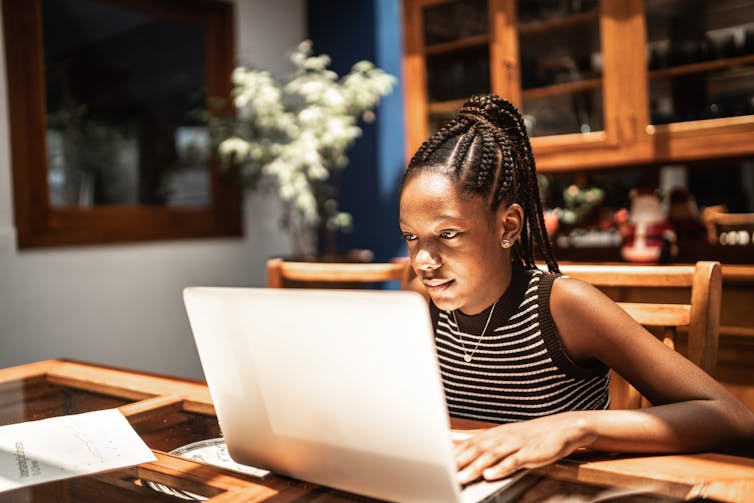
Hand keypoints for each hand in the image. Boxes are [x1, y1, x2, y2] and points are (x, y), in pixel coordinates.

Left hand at [454, 413, 593, 483]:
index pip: (470, 443)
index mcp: (495, 434)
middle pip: (477, 449)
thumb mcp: (505, 437)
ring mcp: (516, 444)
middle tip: (444, 472)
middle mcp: (502, 437)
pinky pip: (514, 461)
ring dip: (475, 467)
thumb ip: (484, 443)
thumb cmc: (530, 436)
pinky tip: (491, 475)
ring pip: (492, 456)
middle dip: (460, 462)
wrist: (561, 428)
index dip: (454, 454)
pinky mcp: (530, 453)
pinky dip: (502, 468)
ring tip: (462, 477)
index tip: (439, 463)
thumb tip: (459, 443)